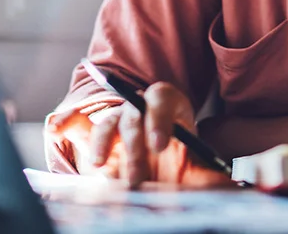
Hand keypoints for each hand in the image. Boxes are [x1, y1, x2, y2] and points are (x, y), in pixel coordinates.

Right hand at [45, 82, 230, 186]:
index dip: (160, 120)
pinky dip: (64, 123)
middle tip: (137, 178)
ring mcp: (117, 121)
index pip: (162, 100)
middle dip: (133, 146)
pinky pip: (76, 124)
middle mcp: (140, 109)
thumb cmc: (184, 168)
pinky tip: (55, 127)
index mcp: (170, 106)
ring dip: (102, 143)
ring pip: (107, 122)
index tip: (161, 146)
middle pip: (133, 115)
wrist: (168, 172)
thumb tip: (231, 188)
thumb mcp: (202, 171)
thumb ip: (211, 176)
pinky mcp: (95, 138)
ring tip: (100, 166)